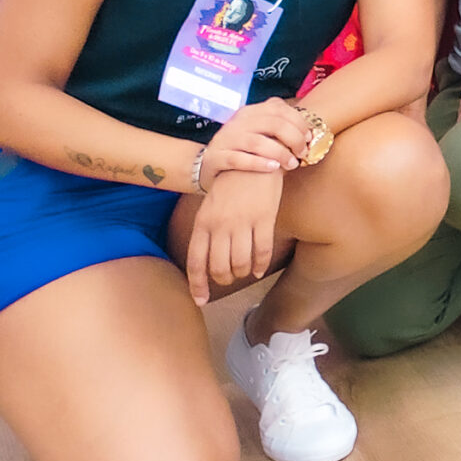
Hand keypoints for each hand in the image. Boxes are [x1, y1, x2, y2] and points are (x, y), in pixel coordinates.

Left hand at [185, 167, 283, 304]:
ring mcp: (243, 222)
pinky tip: (258, 269)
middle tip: (229, 277)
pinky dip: (260, 265)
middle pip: (219, 267)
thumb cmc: (231, 187)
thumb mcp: (210, 208)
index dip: (198, 285)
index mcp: (203, 223)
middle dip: (224, 279)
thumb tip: (205, 262)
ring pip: (240, 263)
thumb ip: (207, 233)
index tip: (200, 301)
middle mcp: (220, 226)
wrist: (255, 159)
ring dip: (241, 272)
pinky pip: (261, 251)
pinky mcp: (264, 219)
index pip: (196, 262)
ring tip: (244, 270)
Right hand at [205, 98, 314, 176]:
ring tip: (292, 164)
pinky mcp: (216, 157)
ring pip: (257, 142)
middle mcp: (237, 122)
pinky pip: (238, 159)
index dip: (298, 122)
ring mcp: (225, 139)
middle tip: (302, 153)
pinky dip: (258, 163)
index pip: (278, 108)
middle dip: (293, 138)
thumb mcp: (258, 134)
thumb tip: (309, 135)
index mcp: (250, 112)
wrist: (206, 167)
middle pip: (272, 124)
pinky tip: (273, 168)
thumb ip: (278, 129)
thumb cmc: (243, 151)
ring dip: (280, 153)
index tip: (309, 138)